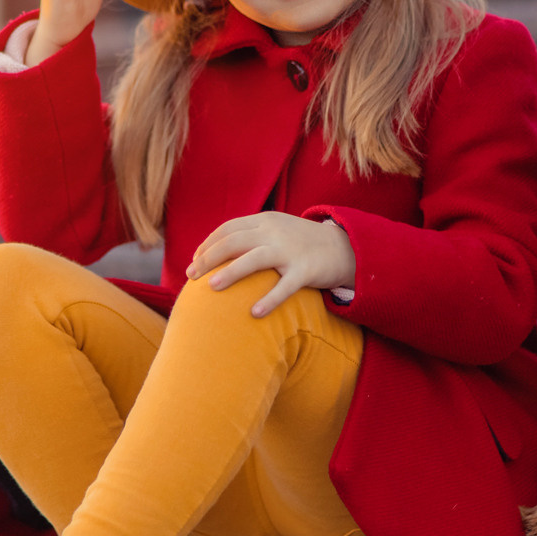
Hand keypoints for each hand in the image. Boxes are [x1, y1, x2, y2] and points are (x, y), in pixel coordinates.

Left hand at [186, 213, 354, 316]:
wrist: (345, 247)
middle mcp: (275, 232)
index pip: (228, 228)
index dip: (208, 244)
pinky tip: (254, 313)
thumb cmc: (302, 244)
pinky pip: (285, 286)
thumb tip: (217, 252)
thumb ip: (252, 236)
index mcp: (265, 221)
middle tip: (192, 276)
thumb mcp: (277, 230)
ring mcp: (290, 250)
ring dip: (230, 272)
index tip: (194, 261)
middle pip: (233, 242)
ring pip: (253, 259)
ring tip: (211, 287)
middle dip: (208, 258)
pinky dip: (269, 300)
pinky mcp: (306, 270)